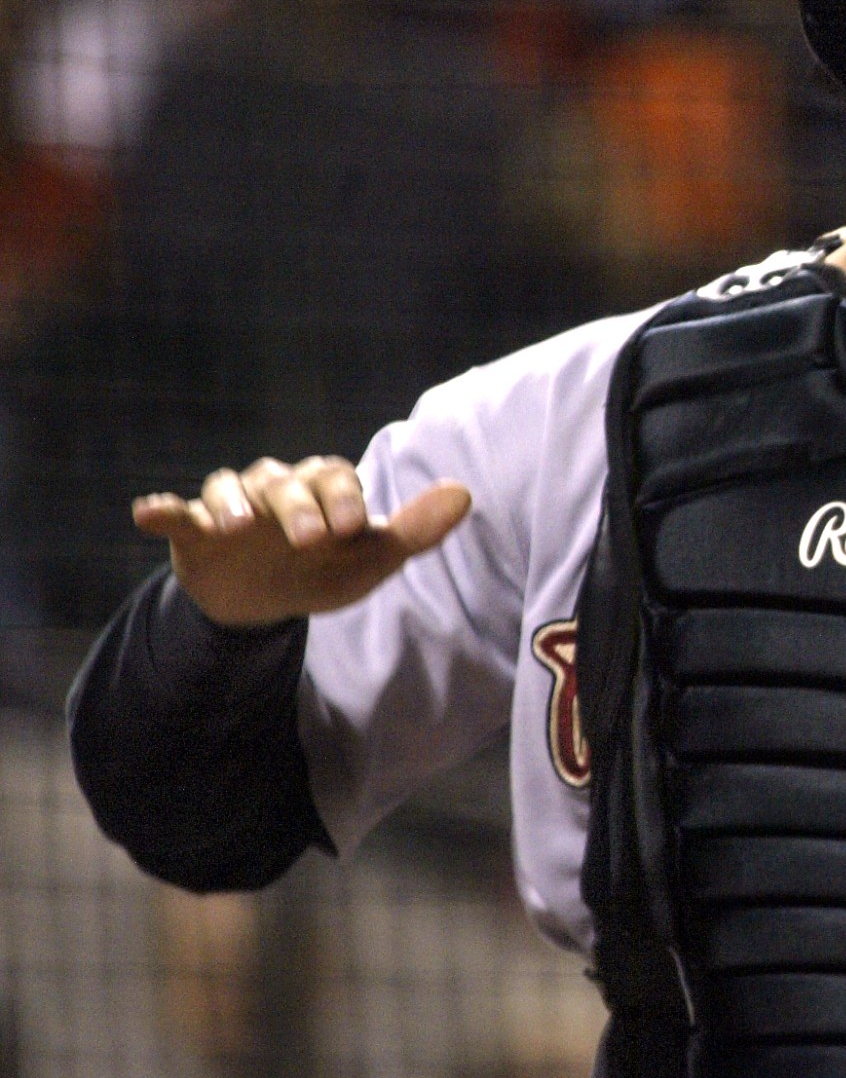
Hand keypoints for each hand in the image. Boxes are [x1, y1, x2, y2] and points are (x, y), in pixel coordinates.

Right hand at [131, 457, 471, 628]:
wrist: (268, 602)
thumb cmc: (327, 569)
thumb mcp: (371, 559)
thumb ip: (415, 530)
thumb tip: (464, 493)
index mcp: (322, 487)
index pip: (334, 475)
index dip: (345, 498)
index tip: (356, 528)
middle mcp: (277, 486)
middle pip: (286, 482)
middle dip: (300, 507)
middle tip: (314, 540)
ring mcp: (233, 505)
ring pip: (231, 487)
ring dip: (235, 502)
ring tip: (239, 526)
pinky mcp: (194, 529)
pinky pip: (175, 512)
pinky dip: (163, 509)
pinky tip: (148, 512)